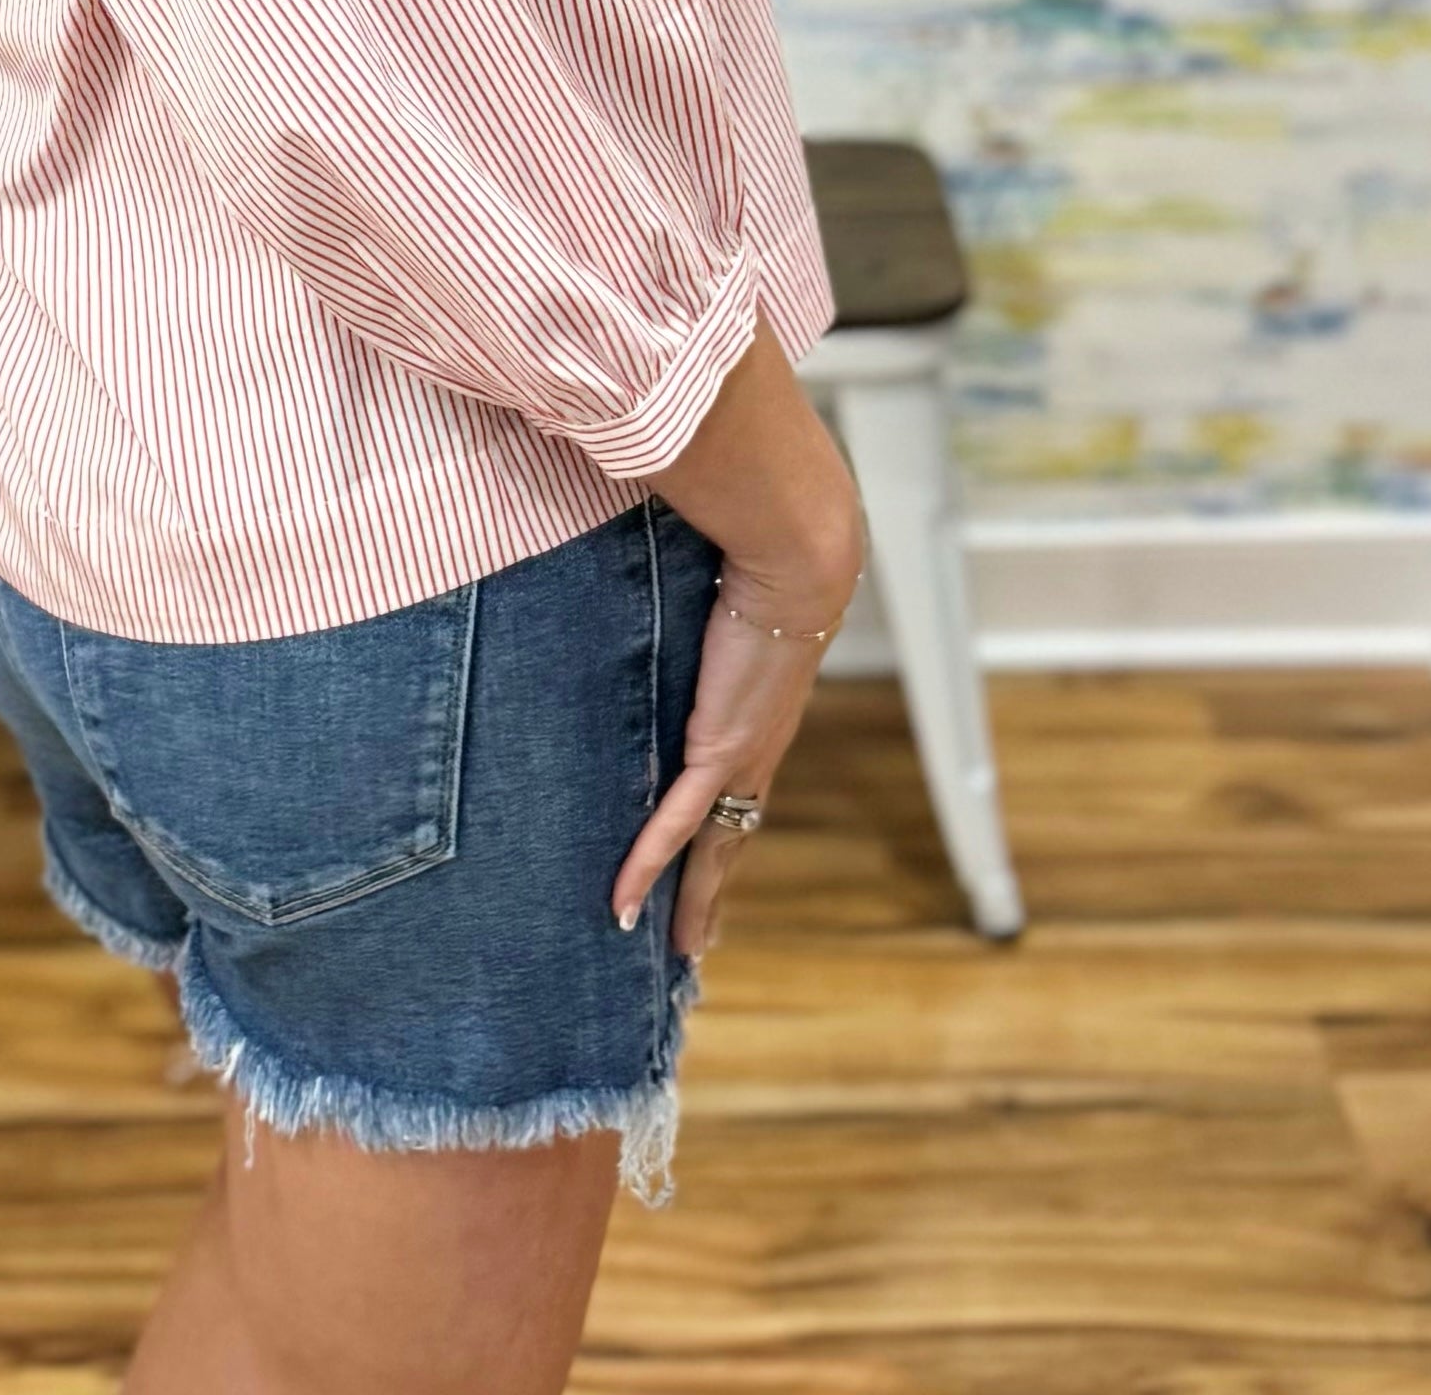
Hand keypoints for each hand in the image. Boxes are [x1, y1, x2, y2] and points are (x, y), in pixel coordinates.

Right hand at [611, 318, 863, 958]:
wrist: (802, 539)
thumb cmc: (764, 528)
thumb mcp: (715, 548)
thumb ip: (686, 530)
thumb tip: (673, 482)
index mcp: (759, 700)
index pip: (737, 775)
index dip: (721, 820)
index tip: (710, 857)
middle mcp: (756, 737)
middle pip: (733, 830)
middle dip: (713, 885)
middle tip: (696, 937)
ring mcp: (741, 749)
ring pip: (714, 843)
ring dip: (693, 896)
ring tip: (677, 948)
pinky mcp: (719, 747)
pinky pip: (680, 822)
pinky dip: (652, 865)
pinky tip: (628, 906)